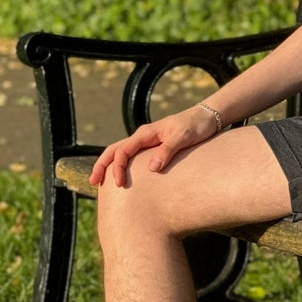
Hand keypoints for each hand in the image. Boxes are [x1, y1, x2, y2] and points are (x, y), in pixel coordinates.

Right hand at [89, 104, 220, 186]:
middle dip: (102, 165)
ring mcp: (147, 141)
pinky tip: (123, 175)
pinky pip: (132, 155)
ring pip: (121, 152)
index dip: (118, 168)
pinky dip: (122, 164)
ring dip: (110, 165)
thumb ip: (167, 151)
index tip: (119, 184)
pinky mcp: (154, 146)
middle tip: (93, 182)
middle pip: (115, 149)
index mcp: (146, 133)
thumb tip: (152, 168)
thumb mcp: (183, 138)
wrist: (207, 117)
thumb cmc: (196, 126)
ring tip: (102, 182)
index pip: (123, 151)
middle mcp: (143, 136)